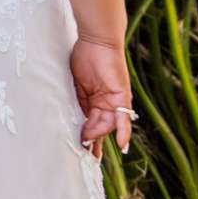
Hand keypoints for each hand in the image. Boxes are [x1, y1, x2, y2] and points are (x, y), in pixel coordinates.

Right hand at [70, 38, 134, 159]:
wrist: (95, 40)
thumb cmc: (83, 56)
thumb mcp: (75, 85)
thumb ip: (76, 103)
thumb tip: (74, 122)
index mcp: (93, 102)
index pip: (89, 124)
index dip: (83, 137)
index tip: (76, 149)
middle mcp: (106, 104)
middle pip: (99, 128)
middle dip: (93, 144)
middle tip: (86, 158)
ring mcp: (115, 101)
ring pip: (108, 126)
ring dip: (99, 138)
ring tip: (91, 148)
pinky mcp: (122, 96)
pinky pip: (124, 117)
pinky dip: (123, 131)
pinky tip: (121, 145)